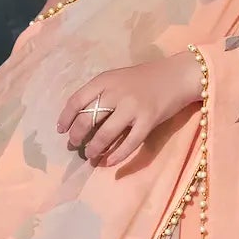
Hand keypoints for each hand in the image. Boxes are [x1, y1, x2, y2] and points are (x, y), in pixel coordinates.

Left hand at [58, 55, 201, 169]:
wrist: (177, 75)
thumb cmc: (146, 78)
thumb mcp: (118, 78)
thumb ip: (101, 93)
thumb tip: (81, 118)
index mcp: (105, 80)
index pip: (76, 100)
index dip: (65, 118)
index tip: (61, 131)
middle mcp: (116, 93)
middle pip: (87, 119)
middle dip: (77, 136)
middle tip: (75, 145)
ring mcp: (132, 108)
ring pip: (105, 134)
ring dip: (94, 148)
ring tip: (90, 155)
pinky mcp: (148, 121)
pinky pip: (129, 143)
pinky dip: (116, 156)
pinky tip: (109, 162)